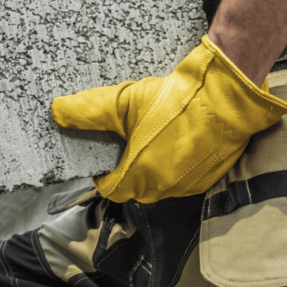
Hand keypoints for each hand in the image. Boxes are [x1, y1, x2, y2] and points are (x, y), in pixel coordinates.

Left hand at [51, 35, 286, 202]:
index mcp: (140, 176)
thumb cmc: (176, 101)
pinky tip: (175, 134)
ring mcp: (190, 184)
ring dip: (151, 163)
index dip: (101, 172)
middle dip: (125, 165)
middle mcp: (165, 188)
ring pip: (159, 181)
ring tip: (149, 132)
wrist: (229, 97)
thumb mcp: (123, 102)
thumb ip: (88, 111)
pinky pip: (183, 174)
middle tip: (125, 137)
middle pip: (134, 186)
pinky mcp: (211, 175)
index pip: (109, 189)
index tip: (102, 154)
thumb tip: (58, 111)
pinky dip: (174, 160)